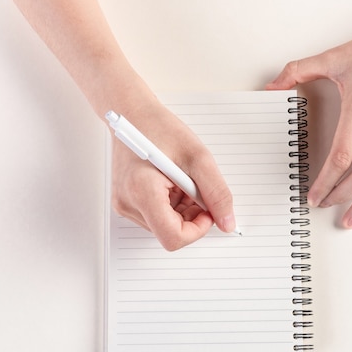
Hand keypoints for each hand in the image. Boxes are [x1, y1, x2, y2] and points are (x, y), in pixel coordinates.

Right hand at [110, 100, 235, 249]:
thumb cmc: (160, 128)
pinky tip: (171, 182)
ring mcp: (125, 205)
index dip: (197, 229)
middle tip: (194, 187)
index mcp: (142, 192)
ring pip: (165, 226)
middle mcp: (128, 203)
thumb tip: (226, 222)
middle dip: (191, 215)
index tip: (207, 211)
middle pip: (170, 233)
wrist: (132, 114)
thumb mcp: (199, 158)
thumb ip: (217, 193)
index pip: (173, 238)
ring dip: (182, 209)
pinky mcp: (126, 202)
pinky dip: (171, 204)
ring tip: (180, 180)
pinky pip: (156, 217)